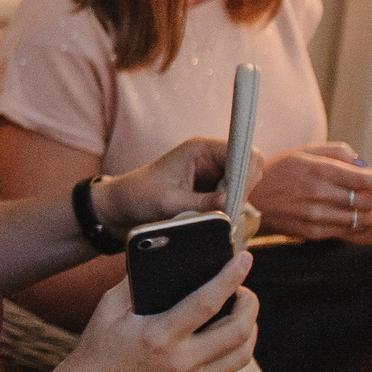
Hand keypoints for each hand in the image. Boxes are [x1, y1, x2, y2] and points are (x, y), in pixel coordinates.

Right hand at [68, 254, 257, 371]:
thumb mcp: (109, 309)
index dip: (230, 278)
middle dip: (250, 305)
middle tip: (245, 292)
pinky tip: (215, 343)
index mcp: (158, 336)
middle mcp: (181, 364)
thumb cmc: (98, 351)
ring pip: (242, 356)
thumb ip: (136, 283)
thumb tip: (162, 257)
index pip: (207, 303)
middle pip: (238, 331)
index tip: (245, 259)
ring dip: (249, 330)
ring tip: (241, 316)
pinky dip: (225, 353)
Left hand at [97, 135, 247, 229]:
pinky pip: (235, 200)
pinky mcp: (212, 192)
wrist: (121, 208)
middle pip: (250, 169)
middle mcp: (211, 159)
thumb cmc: (139, 196)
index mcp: (201, 149)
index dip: (246, 174)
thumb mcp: (168, 202)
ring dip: (238, 204)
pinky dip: (232, 212)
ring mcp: (214, 176)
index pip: (242, 152)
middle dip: (244, 191)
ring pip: (245, 187)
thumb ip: (201, 203)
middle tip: (229, 213)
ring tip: (220, 219)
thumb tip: (232, 205)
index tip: (237, 199)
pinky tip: (219, 222)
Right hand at [251, 142, 371, 240]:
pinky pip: (350, 234)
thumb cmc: (279, 171)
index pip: (365, 180)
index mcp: (319, 169)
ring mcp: (316, 216)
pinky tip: (370, 222)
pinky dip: (366, 229)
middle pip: (369, 202)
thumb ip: (339, 153)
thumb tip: (367, 166)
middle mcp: (319, 194)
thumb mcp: (305, 151)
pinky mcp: (314, 233)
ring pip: (363, 220)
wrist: (247, 198)